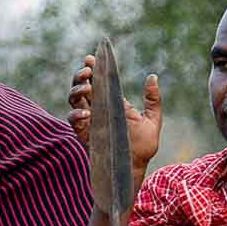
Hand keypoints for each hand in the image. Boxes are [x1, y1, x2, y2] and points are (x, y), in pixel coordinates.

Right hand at [66, 55, 163, 170]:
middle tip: (88, 71)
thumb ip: (153, 99)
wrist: (136, 167)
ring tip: (87, 88)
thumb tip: (153, 77)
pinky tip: (87, 112)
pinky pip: (73, 121)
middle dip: (80, 76)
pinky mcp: (84, 134)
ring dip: (77, 90)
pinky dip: (76, 114)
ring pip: (73, 100)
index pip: (97, 81)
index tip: (91, 58)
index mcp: (111, 102)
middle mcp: (97, 109)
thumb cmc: (144, 146)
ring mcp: (89, 121)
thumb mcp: (153, 120)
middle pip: (81, 86)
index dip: (91, 68)